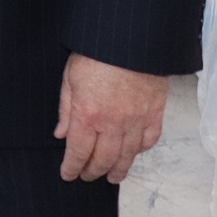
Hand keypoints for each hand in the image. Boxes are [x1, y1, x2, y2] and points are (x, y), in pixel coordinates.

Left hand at [54, 53, 167, 183]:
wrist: (131, 39)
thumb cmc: (96, 52)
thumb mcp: (70, 76)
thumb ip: (66, 109)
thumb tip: (61, 134)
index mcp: (88, 114)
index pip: (79, 151)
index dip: (72, 167)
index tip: (68, 174)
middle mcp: (113, 123)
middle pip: (103, 159)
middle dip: (93, 172)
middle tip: (87, 176)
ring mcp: (137, 120)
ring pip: (128, 155)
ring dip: (118, 170)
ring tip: (112, 177)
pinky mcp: (155, 113)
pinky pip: (149, 140)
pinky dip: (140, 150)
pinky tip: (133, 153)